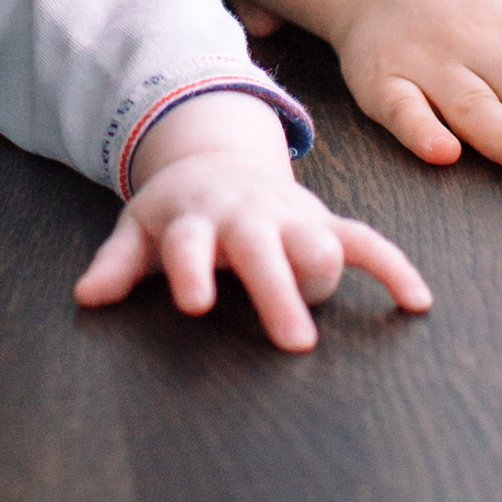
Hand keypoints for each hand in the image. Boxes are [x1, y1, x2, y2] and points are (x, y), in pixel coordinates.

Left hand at [74, 94, 429, 352]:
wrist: (216, 157)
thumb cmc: (176, 209)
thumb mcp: (139, 230)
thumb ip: (117, 263)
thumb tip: (86, 297)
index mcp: (196, 218)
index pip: (189, 244)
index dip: (192, 270)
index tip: (197, 304)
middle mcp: (245, 215)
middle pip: (263, 249)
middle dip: (279, 291)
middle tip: (295, 344)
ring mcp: (288, 215)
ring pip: (320, 237)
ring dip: (326, 267)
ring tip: (331, 301)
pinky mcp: (321, 220)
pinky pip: (367, 240)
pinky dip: (392, 266)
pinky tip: (416, 302)